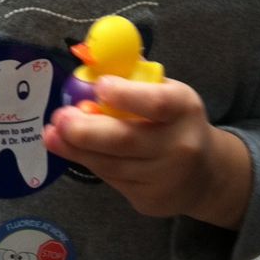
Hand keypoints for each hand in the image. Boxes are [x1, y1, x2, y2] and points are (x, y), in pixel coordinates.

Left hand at [43, 77, 251, 226]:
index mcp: (184, 109)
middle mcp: (178, 146)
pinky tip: (73, 149)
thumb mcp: (168, 92)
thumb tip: (92, 58)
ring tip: (53, 133)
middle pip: (126, 140)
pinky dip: (90, 162)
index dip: (126, 96)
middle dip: (85, 130)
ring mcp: (164, 178)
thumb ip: (133, 78)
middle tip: (59, 117)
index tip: (99, 86)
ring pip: (111, 164)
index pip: (157, 104)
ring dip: (76, 148)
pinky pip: (113, 180)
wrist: (206, 175)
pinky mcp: (150, 200)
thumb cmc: (177, 121)